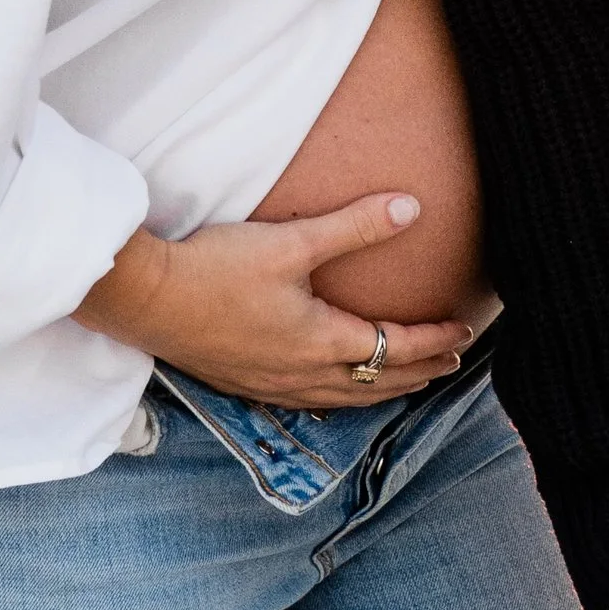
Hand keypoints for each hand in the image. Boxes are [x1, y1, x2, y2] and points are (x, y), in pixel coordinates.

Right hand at [75, 197, 474, 407]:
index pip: (393, 348)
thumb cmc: (215, 268)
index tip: (464, 331)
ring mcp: (270, 385)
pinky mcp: (244, 383)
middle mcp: (301, 374)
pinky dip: (341, 396)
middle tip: (451, 363)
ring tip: (407, 381)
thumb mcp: (292, 242)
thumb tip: (412, 209)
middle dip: (418, 372)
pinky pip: (310, 399)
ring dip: (383, 389)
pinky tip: (335, 389)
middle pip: (376, 383)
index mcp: (320, 343)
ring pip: (344, 398)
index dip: (433, 340)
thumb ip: (354, 226)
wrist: (144, 299)